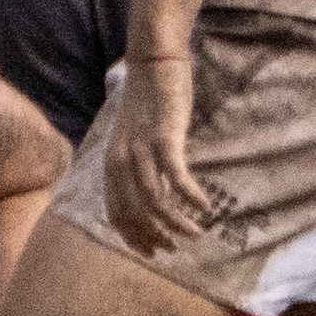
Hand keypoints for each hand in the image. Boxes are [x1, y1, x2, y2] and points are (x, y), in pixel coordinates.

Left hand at [102, 56, 211, 253]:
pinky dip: (189, 196)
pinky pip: (175, 176)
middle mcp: (121, 160)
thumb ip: (139, 167)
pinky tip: (204, 207)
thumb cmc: (146, 102)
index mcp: (111, 163)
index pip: (117, 213)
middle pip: (134, 213)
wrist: (152, 63)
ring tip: (196, 234)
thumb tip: (156, 197)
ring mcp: (141, 149)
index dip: (134, 237)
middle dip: (155, 236)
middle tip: (176, 247)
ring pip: (154, 201)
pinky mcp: (164, 137)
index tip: (153, 252)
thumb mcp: (134, 139)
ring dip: (176, 223)